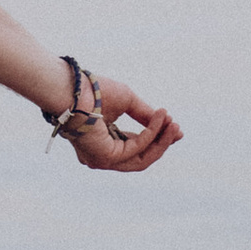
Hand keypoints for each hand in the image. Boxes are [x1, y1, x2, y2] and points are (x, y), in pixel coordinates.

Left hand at [54, 67, 182, 173]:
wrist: (72, 88)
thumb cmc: (94, 91)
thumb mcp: (127, 102)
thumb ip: (145, 115)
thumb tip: (168, 123)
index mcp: (102, 144)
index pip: (134, 148)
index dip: (156, 139)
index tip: (174, 127)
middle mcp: (101, 157)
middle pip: (141, 157)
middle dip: (162, 143)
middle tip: (178, 128)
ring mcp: (102, 160)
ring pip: (141, 158)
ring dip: (161, 141)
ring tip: (173, 123)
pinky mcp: (105, 158)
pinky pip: (136, 148)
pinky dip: (151, 134)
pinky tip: (161, 118)